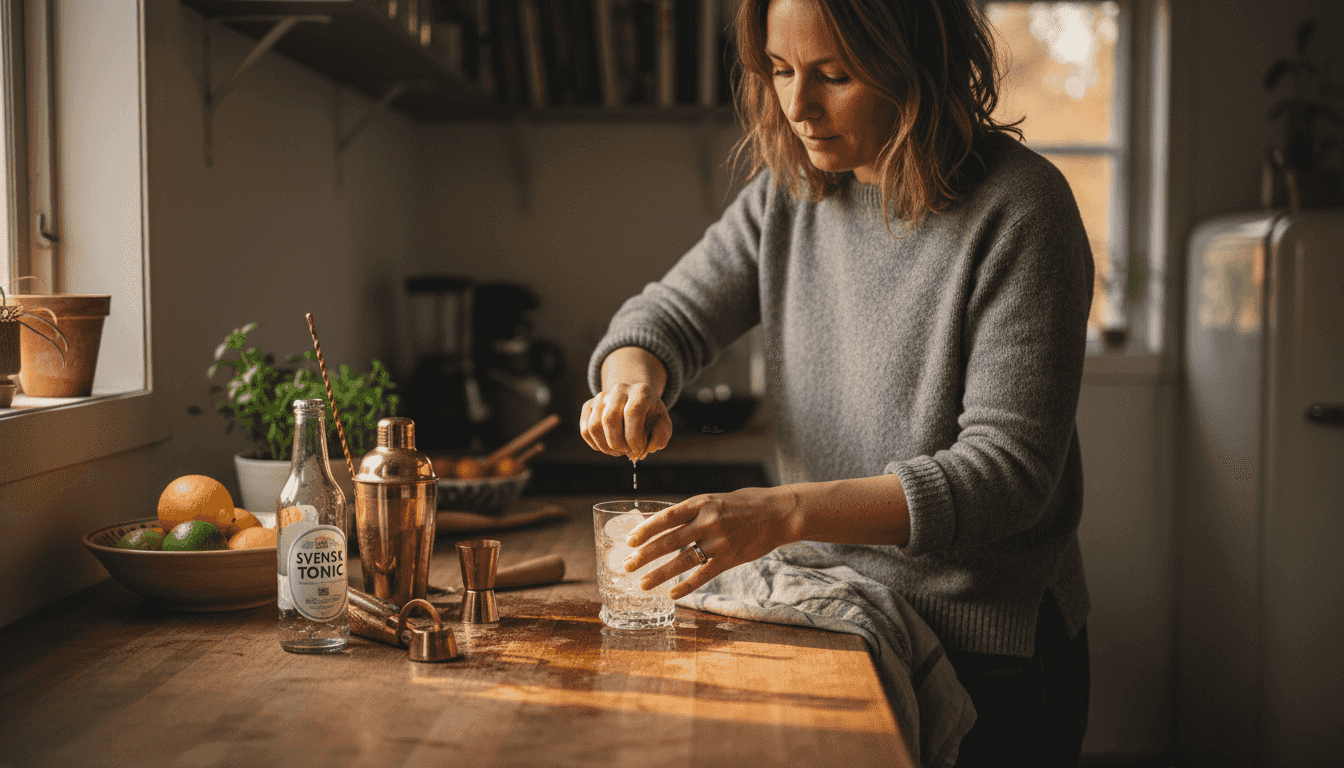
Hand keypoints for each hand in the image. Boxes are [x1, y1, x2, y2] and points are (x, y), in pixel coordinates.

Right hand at [580, 382, 672, 459]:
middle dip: (618, 444)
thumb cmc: (650, 416)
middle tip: (627, 452)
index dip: (634, 437)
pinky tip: (608, 446)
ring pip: (594, 426)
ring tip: (619, 450)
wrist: (635, 400)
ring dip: (606, 447)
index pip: (632, 412)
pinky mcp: (589, 405)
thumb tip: (643, 450)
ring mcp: (601, 397)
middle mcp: (619, 390)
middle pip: (609, 419)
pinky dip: (595, 445)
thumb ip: (660, 438)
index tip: (638, 451)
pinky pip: (585, 430)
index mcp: (641, 391)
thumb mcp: (663, 424)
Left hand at [620, 486, 799, 599]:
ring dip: (660, 574)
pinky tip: (672, 595)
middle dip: (645, 555)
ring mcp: (719, 542)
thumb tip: (663, 526)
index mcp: (702, 503)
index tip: (629, 540)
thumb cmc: (744, 504)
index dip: (646, 530)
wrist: (778, 513)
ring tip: (643, 584)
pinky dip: (686, 586)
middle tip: (626, 565)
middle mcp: (708, 522)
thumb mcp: (715, 500)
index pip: (667, 517)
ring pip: (683, 561)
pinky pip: (703, 575)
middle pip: (669, 541)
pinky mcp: (730, 558)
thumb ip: (692, 513)